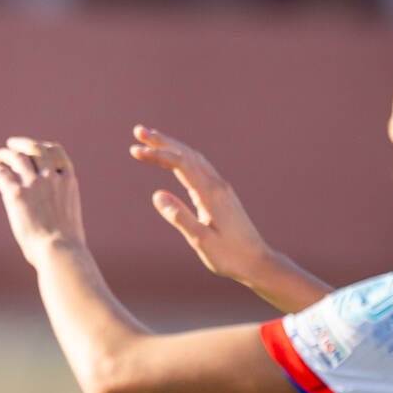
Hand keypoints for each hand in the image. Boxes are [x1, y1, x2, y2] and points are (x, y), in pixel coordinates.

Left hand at [0, 136, 86, 267]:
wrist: (60, 251)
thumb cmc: (66, 245)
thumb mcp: (70, 218)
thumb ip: (61, 207)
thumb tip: (52, 218)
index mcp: (68, 181)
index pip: (57, 153)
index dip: (44, 146)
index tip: (37, 147)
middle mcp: (52, 177)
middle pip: (36, 149)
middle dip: (23, 144)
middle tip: (12, 145)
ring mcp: (34, 183)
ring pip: (17, 158)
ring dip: (6, 154)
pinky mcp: (17, 193)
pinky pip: (1, 174)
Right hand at [128, 125, 273, 283]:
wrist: (258, 262)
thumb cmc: (229, 256)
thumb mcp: (201, 241)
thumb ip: (179, 217)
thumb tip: (157, 195)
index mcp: (211, 193)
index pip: (180, 164)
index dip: (157, 154)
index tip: (134, 151)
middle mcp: (217, 185)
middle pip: (187, 154)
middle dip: (162, 141)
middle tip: (138, 130)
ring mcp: (221, 188)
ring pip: (194, 158)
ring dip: (172, 146)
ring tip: (151, 139)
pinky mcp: (222, 195)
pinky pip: (200, 168)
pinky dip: (183, 158)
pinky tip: (175, 160)